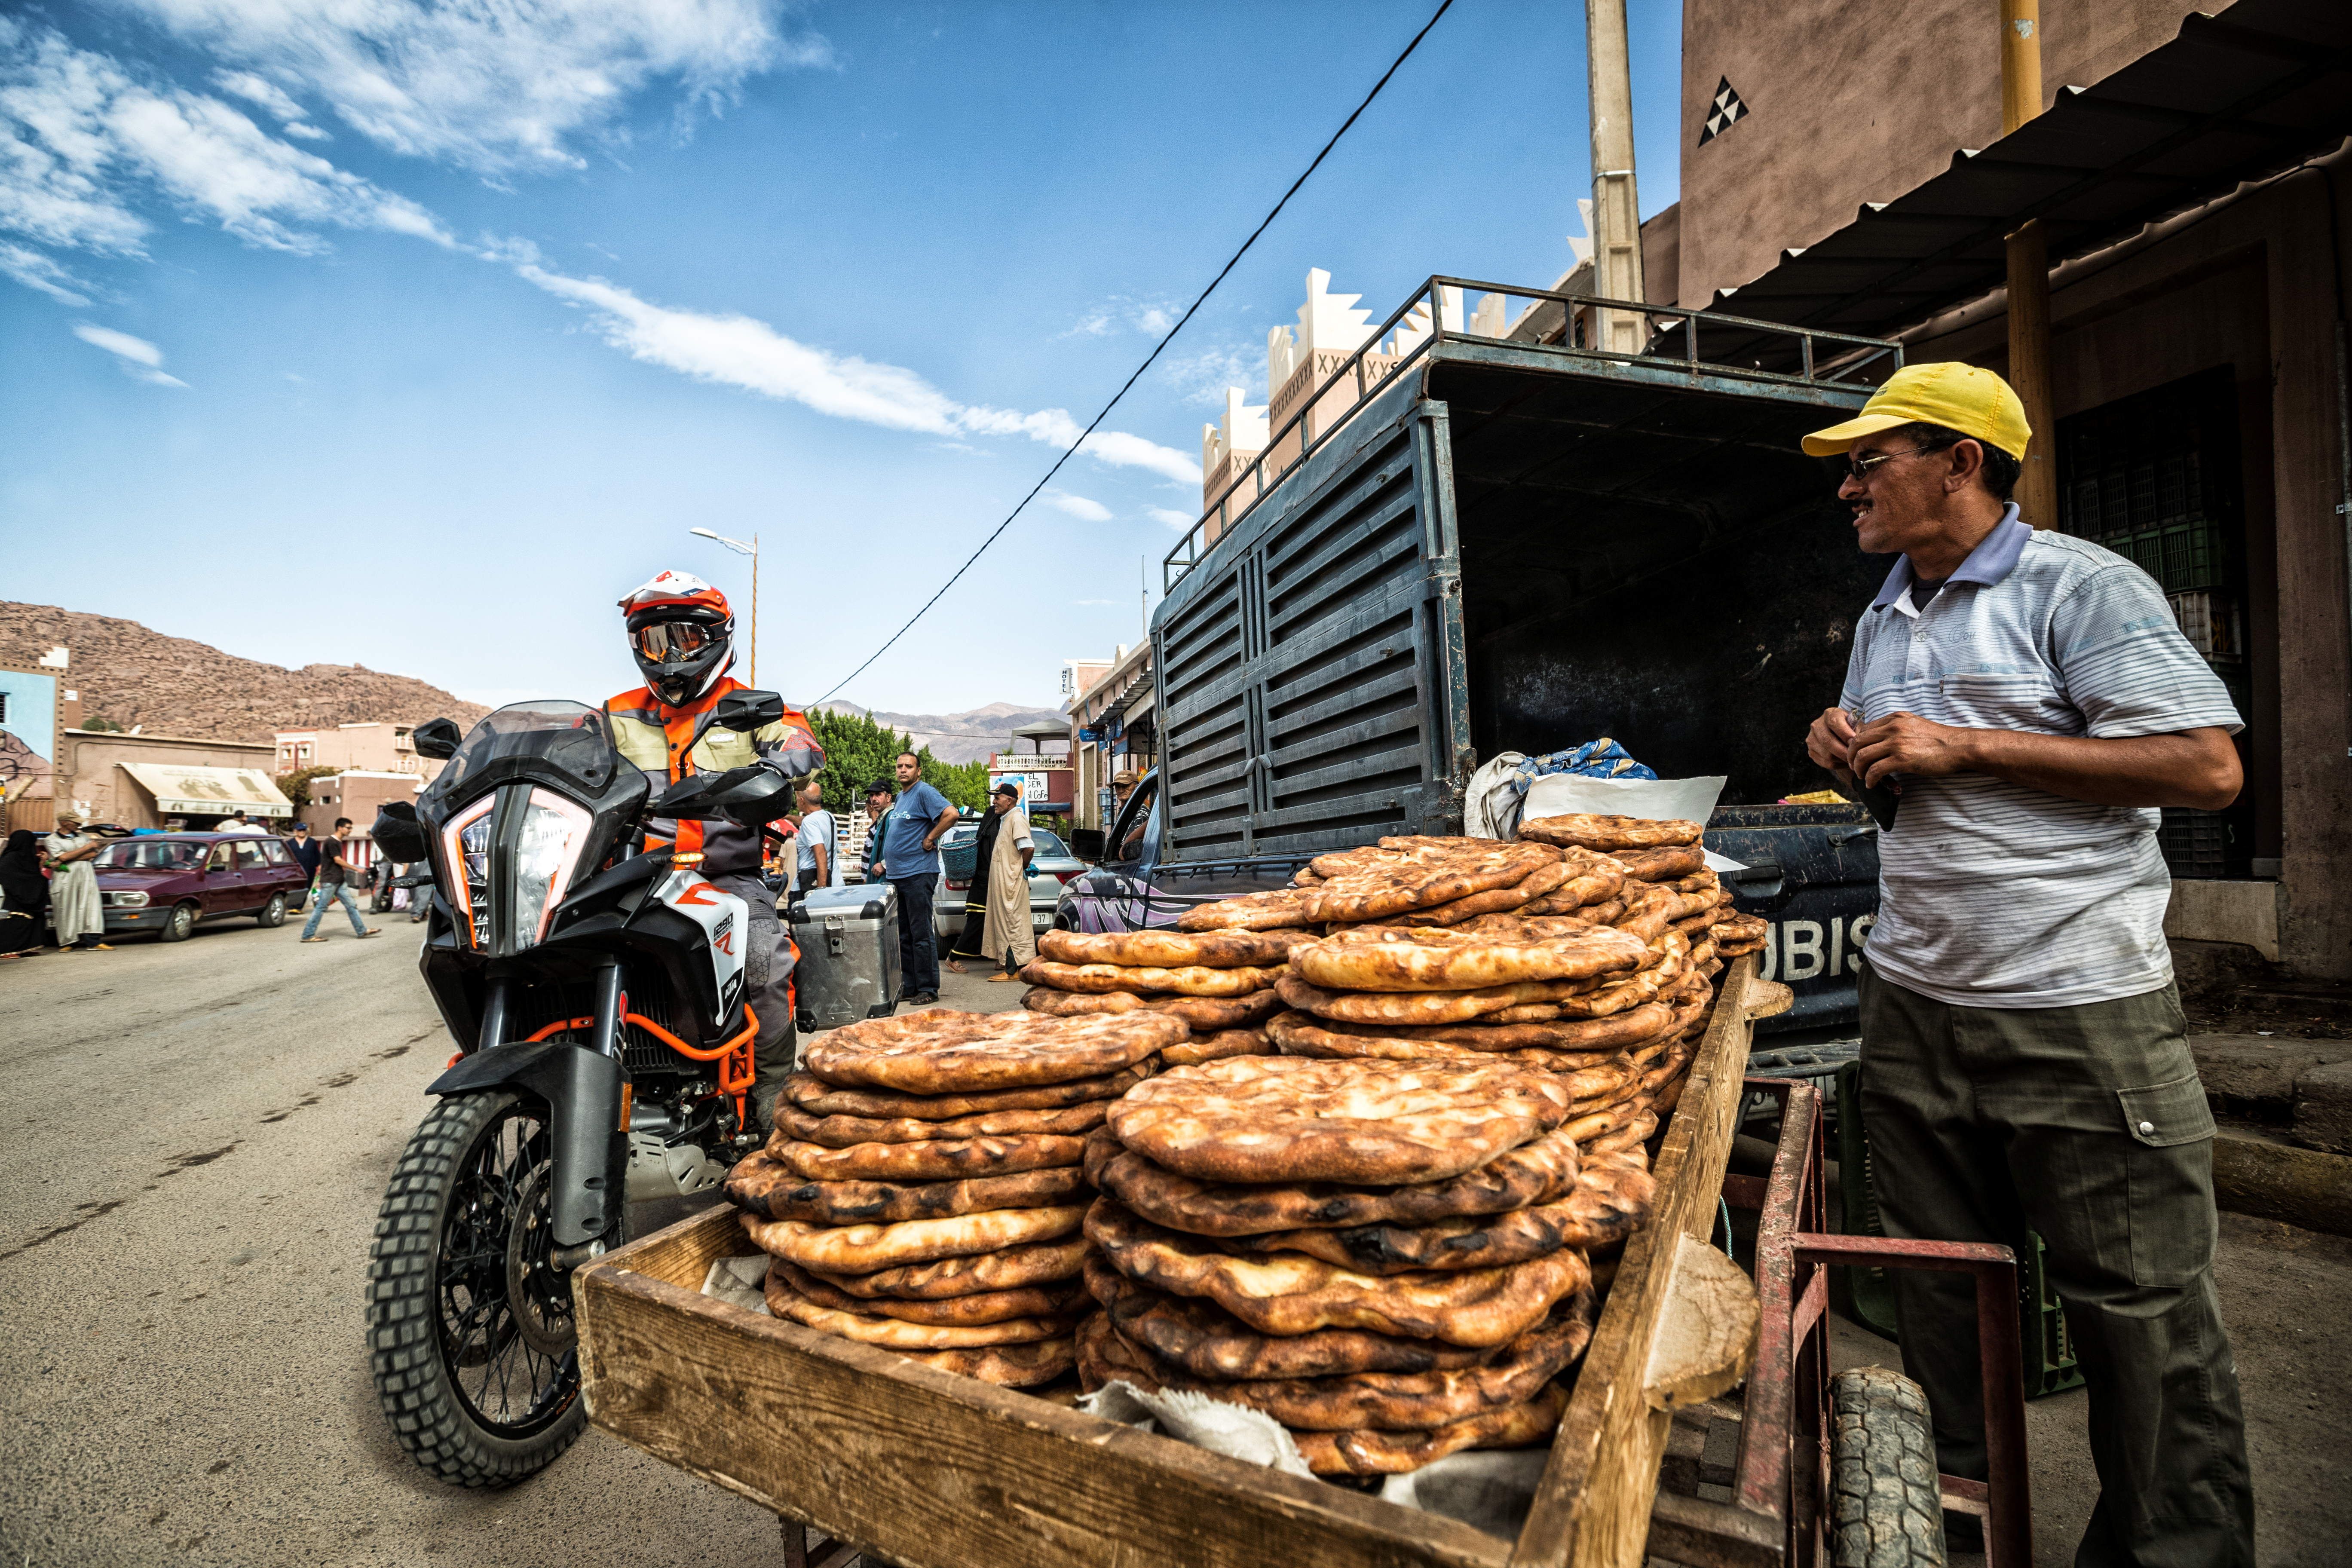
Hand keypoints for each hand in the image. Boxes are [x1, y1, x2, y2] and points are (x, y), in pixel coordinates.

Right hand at [1805, 707, 1856, 778]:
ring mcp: (1811, 739)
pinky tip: (1845, 762)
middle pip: (1828, 741)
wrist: (1842, 735)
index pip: (1834, 723)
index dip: (1845, 734)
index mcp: (1829, 714)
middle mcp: (1817, 725)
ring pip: (1827, 754)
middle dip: (1843, 751)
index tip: (1855, 743)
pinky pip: (1825, 763)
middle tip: (1855, 757)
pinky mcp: (1811, 751)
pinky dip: (1837, 765)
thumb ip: (1857, 732)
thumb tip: (1854, 743)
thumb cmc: (1852, 729)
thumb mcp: (1856, 725)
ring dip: (1841, 759)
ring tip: (1851, 760)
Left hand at [1849, 712, 1979, 786]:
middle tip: (1854, 767)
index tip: (1856, 755)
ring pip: (1862, 756)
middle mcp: (1893, 727)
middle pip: (1857, 742)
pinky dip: (1869, 779)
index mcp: (1894, 719)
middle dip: (1851, 757)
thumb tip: (1878, 740)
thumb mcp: (1913, 726)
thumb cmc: (1938, 740)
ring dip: (1858, 769)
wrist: (1959, 747)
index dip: (1855, 744)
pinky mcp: (1902, 758)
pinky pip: (1875, 770)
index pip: (1863, 730)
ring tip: (1862, 777)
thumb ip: (1895, 729)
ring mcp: (1897, 742)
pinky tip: (1871, 784)